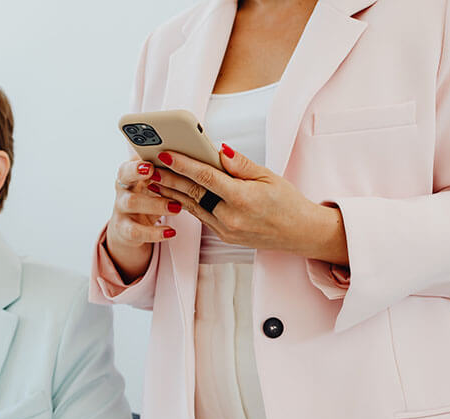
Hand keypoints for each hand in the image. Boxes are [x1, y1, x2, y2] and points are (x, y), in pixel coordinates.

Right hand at [105, 159, 182, 281]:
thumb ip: (171, 169)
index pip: (133, 156)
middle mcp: (124, 186)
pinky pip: (136, 231)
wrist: (134, 227)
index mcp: (133, 170)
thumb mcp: (159, 182)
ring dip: (154, 203)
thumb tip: (202, 154)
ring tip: (176, 206)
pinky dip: (154, 232)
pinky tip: (171, 232)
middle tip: (153, 171)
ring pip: (131, 202)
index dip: (140, 158)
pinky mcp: (124, 229)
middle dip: (136, 171)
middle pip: (124, 175)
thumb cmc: (153, 197)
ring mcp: (121, 208)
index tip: (153, 156)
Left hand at [152, 145, 348, 264]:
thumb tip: (219, 151)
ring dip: (172, 192)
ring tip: (155, 178)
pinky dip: (186, 203)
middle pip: (193, 193)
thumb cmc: (287, 202)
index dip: (183, 164)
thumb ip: (240, 165)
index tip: (165, 154)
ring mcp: (225, 230)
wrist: (300, 234)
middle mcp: (230, 217)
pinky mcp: (223, 236)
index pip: (206, 177)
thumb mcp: (269, 177)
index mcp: (243, 199)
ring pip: (192, 206)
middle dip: (169, 178)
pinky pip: (200, 217)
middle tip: (150, 165)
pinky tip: (173, 193)